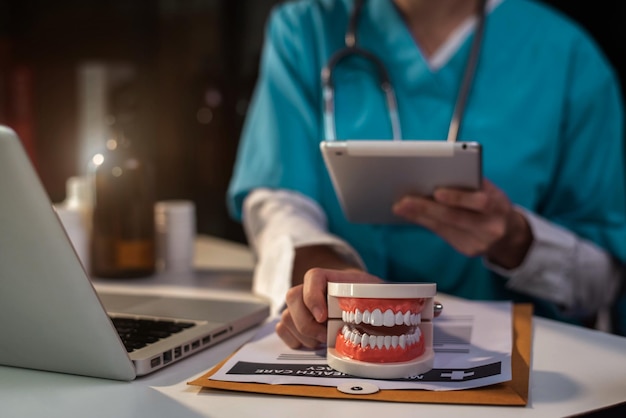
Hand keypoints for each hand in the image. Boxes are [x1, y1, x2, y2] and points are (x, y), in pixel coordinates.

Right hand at [276, 268, 382, 348]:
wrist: (363, 301)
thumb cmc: (371, 297)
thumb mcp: (379, 294)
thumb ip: (382, 298)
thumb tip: (395, 313)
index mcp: (333, 278)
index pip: (313, 277)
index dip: (313, 296)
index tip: (323, 317)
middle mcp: (312, 289)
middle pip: (293, 297)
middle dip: (307, 323)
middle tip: (325, 337)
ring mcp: (301, 305)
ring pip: (285, 316)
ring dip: (302, 335)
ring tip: (321, 342)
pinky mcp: (296, 320)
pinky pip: (282, 328)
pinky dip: (293, 339)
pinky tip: (312, 343)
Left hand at [392, 179, 532, 268]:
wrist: (509, 233)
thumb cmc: (492, 203)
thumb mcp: (489, 190)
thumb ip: (468, 183)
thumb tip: (433, 175)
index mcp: (498, 205)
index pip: (479, 202)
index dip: (457, 197)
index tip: (437, 191)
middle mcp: (491, 226)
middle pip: (455, 217)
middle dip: (427, 208)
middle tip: (404, 200)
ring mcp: (480, 242)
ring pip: (445, 228)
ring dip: (420, 216)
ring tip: (401, 207)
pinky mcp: (469, 251)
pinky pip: (443, 235)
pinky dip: (426, 223)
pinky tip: (412, 215)